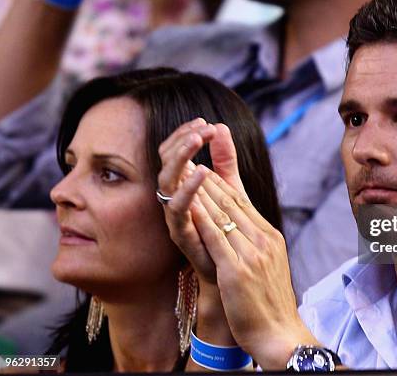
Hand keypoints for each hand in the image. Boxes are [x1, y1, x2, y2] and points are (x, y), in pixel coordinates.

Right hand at [158, 118, 218, 283]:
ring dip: (181, 157)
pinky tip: (202, 172)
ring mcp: (174, 215)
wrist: (228, 274)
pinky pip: (177, 208)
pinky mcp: (180, 233)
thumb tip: (221, 126)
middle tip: (202, 129)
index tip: (205, 122)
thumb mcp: (230, 188)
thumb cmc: (226, 231)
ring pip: (166, 180)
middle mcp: (173, 197)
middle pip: (166, 161)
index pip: (175, 151)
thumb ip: (225, 160)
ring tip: (198, 139)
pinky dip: (187, 188)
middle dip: (182, 141)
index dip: (185, 134)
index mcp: (182, 185)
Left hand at [188, 146, 318, 369]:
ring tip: (185, 170)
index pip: (243, 200)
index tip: (208, 161)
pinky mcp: (238, 270)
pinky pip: (217, 238)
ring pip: (223, 213)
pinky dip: (202, 218)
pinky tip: (189, 204)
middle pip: (232, 200)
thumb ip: (252, 241)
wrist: (279, 333)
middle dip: (209, 175)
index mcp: (269, 236)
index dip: (223, 177)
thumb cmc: (268, 302)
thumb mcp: (265, 264)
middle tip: (191, 154)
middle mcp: (263, 239)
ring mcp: (253, 253)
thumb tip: (239, 223)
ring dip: (202, 189)